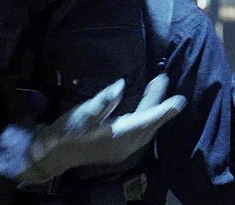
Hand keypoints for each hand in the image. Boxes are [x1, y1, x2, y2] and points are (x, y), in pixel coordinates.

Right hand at [21, 73, 185, 182]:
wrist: (55, 155)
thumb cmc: (68, 132)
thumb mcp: (84, 113)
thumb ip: (105, 100)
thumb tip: (122, 85)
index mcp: (120, 135)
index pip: (148, 120)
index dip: (164, 110)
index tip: (179, 100)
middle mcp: (127, 145)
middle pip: (149, 123)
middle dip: (158, 103)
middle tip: (161, 80)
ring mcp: (123, 150)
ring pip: (145, 128)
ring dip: (152, 110)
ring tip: (155, 88)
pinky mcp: (118, 149)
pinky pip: (139, 133)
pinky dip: (145, 119)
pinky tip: (144, 108)